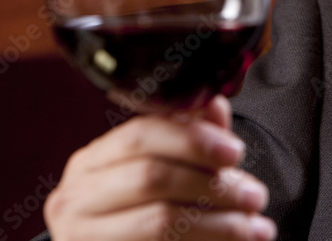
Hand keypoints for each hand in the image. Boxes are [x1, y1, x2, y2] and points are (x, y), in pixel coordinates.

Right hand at [44, 95, 276, 240]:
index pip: (141, 134)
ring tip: (254, 227)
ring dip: (219, 224)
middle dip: (213, 184)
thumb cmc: (139, 213)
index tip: (235, 151)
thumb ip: (188, 137)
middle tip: (254, 196)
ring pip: (160, 220)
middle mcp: (77, 196)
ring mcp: (83, 235)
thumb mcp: (162, 168)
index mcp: (92, 161)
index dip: (193, 139)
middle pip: (152, 176)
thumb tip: (215, 104)